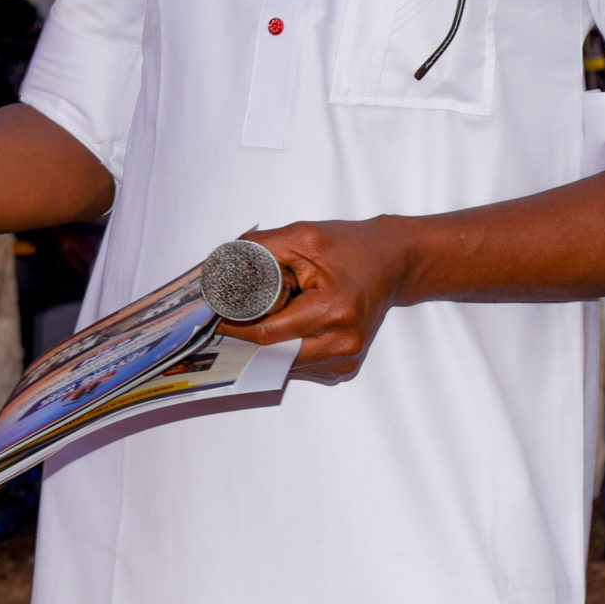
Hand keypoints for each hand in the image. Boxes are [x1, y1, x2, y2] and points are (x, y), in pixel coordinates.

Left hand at [221, 218, 416, 382]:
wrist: (392, 262)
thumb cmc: (350, 247)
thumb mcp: (302, 236)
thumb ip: (258, 250)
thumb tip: (219, 269)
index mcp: (333, 311)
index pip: (266, 333)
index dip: (234, 325)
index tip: (212, 315)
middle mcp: (342, 343)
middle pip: (272, 353)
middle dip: (247, 336)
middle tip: (226, 317)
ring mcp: (345, 359)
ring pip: (284, 363)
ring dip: (266, 345)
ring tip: (259, 315)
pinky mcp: (344, 367)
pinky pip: (300, 366)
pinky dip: (285, 349)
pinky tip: (284, 326)